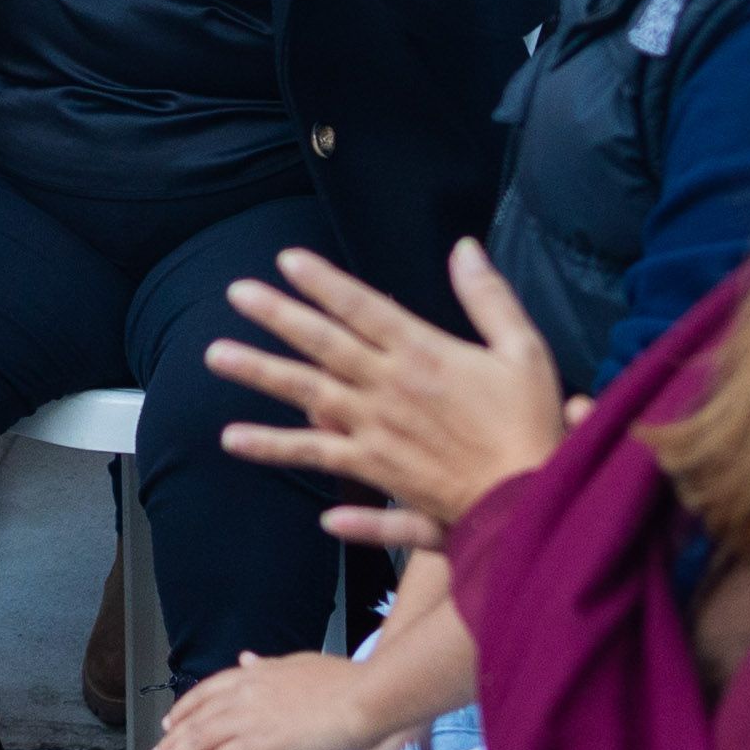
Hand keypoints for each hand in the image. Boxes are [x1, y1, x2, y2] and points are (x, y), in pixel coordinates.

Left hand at [149, 650, 378, 749]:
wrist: (367, 697)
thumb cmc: (347, 683)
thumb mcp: (299, 664)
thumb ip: (269, 666)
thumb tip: (247, 659)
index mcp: (255, 674)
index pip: (207, 692)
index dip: (185, 709)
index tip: (171, 723)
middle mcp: (244, 694)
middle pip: (196, 719)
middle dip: (171, 740)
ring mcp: (248, 721)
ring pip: (197, 742)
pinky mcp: (257, 747)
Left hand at [210, 238, 569, 527]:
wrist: (532, 501)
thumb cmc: (532, 426)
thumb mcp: (524, 351)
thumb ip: (489, 298)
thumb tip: (464, 247)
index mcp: (424, 352)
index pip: (363, 307)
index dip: (323, 282)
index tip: (286, 260)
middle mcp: (389, 387)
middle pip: (323, 344)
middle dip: (277, 315)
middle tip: (236, 293)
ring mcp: (376, 431)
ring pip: (306, 396)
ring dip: (260, 373)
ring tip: (217, 356)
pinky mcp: (374, 470)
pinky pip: (318, 458)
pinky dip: (279, 450)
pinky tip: (239, 441)